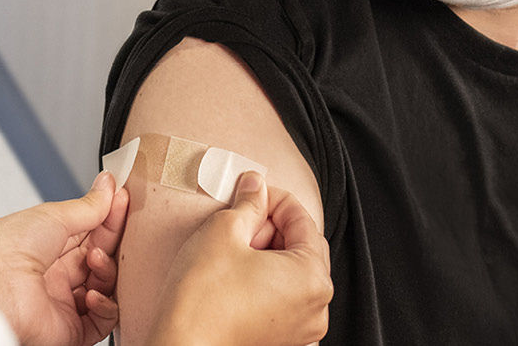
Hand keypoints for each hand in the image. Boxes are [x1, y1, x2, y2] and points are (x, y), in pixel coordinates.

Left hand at [0, 171, 129, 345]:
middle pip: (99, 257)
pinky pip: (102, 320)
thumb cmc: (5, 252)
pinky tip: (93, 293)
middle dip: (112, 239)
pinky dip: (106, 306)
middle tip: (123, 222)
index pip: (88, 231)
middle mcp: (55, 275)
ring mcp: (63, 302)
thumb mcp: (51, 216)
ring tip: (96, 259)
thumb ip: (86, 207)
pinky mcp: (71, 329)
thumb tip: (107, 187)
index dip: (107, 216)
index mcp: (45, 247)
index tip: (122, 199)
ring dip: (107, 270)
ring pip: (105, 286)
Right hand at [148, 171, 332, 345]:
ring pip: (291, 272)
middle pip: (302, 247)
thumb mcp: (223, 231)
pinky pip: (281, 296)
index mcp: (313, 277)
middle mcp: (316, 306)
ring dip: (267, 252)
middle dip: (272, 226)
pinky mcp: (280, 338)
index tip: (253, 191)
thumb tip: (255, 186)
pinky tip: (235, 271)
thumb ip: (248, 203)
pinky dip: (264, 278)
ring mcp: (300, 327)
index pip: (303, 220)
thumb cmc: (202, 299)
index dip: (275, 198)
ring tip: (234, 246)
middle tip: (240, 218)